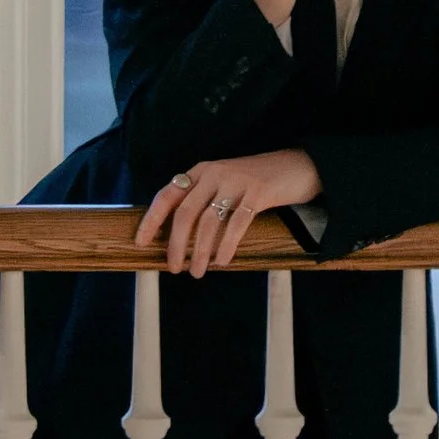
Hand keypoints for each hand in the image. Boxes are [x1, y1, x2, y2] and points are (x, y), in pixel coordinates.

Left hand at [136, 149, 322, 277]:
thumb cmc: (257, 183)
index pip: (167, 195)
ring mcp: (236, 181)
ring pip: (208, 221)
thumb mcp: (224, 184)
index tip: (141, 242)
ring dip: (200, 251)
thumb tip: (179, 237)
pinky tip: (222, 261)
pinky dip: (226, 246)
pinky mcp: (258, 192)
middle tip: (174, 268)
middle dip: (176, 244)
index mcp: (201, 171)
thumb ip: (203, 200)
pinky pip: (236, 224)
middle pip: (185, 212)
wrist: (297, 166)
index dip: (152, 219)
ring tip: (198, 272)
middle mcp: (214, 173)